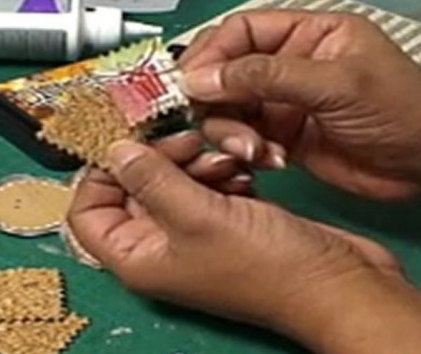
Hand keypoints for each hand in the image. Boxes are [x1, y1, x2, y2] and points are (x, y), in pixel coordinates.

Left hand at [68, 140, 420, 353]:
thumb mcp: (196, 214)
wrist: (333, 281)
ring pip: (171, 180)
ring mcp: (193, 232)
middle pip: (132, 187)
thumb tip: (114, 148)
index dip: (99, 174)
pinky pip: (204, 183)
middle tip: (186, 140)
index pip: (87, 212)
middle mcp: (159, 246)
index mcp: (137, 257)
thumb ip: (150, 178)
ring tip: (224, 160)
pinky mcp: (223, 218)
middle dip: (157, 158)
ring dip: (194, 160)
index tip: (126, 140)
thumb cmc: (266, 264)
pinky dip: (218, 170)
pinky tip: (242, 170)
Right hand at [178, 10, 420, 200]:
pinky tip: (269, 161)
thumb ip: (267, 76)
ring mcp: (281, 104)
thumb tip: (201, 78)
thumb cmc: (400, 111)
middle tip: (215, 125)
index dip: (210, 55)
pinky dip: (245, 152)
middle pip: (224, 73)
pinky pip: (242, 140)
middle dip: (215, 100)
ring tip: (256, 152)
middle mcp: (286, 66)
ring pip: (228, 111)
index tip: (188, 84)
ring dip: (231, 133)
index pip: (240, 33)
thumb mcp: (335, 84)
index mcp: (304, 34)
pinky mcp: (279, 138)